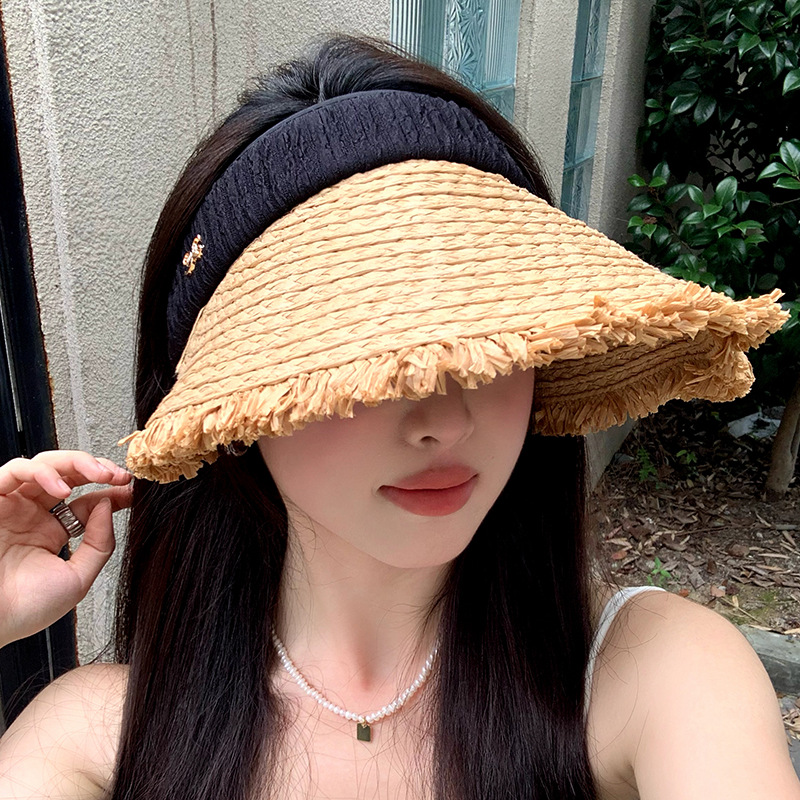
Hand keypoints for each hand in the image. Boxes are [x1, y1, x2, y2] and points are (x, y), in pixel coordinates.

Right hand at [0, 450, 132, 647]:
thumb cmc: (23, 609)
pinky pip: (15, 470)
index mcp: (50, 533)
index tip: (131, 489)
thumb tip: (108, 506)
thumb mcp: (77, 578)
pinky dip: (43, 472)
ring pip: (46, 464)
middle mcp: (31, 515)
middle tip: (120, 476)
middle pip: (69, 475)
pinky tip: (63, 490)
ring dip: (77, 462)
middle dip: (99, 469)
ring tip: (100, 475)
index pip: (86, 501)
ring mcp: (12, 505)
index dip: (111, 491)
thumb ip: (99, 543)